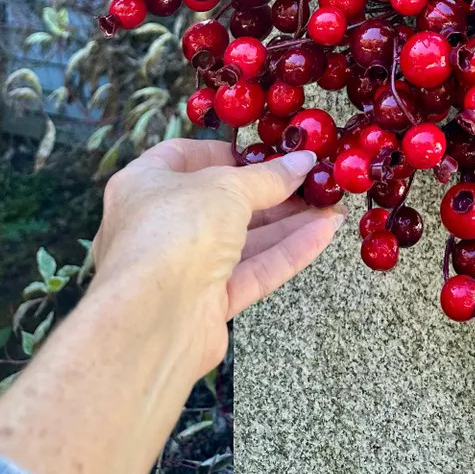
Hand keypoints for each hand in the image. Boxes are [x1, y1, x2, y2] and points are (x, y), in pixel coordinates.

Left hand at [91, 139, 342, 378]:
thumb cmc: (176, 230)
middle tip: (311, 178)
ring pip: (241, 239)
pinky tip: (324, 232)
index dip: (225, 152)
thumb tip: (304, 161)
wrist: (153, 322)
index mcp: (145, 185)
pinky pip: (252, 271)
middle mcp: (160, 225)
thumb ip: (269, 177)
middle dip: (269, 191)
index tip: (265, 151)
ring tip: (329, 204)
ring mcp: (183, 267)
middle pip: (220, 201)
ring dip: (286, 222)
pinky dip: (287, 252)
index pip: (183, 157)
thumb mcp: (227, 188)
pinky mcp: (207, 304)